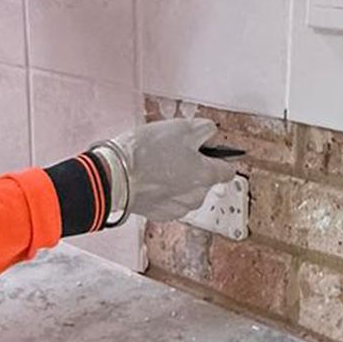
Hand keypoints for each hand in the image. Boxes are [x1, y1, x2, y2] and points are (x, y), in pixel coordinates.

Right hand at [99, 119, 235, 222]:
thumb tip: (210, 135)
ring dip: (178, 178)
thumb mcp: (182, 127)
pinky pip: (168, 199)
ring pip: (186, 190)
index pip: (228, 170)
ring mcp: (178, 208)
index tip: (207, 148)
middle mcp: (196, 197)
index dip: (218, 155)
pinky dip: (162, 188)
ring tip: (158, 163)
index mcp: (207, 176)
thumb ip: (205, 130)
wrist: (115, 176)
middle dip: (194, 166)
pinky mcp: (159, 214)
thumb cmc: (146, 154)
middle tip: (174, 151)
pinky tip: (149, 176)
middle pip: (205, 179)